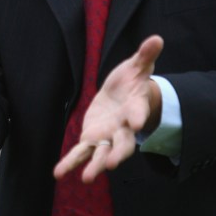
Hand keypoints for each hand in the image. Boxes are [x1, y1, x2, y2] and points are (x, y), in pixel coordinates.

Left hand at [53, 35, 163, 183]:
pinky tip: (59, 173)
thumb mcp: (138, 65)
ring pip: (102, 153)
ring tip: (87, 178)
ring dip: (95, 165)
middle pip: (123, 144)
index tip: (137, 124)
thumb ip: (146, 54)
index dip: (138, 117)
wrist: (123, 96)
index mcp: (135, 108)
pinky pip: (81, 153)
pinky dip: (70, 163)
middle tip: (113, 163)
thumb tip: (157, 38)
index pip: (138, 113)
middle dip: (118, 153)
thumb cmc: (132, 81)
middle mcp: (123, 128)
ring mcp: (107, 136)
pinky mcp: (92, 138)